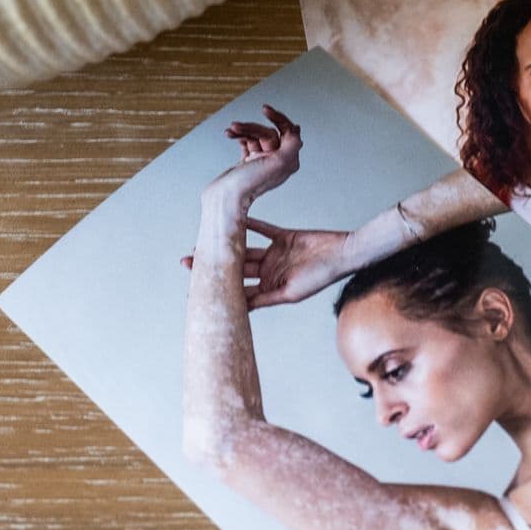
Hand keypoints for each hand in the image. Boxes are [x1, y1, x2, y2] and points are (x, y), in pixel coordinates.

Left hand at [180, 219, 348, 309]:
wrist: (343, 254)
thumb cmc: (321, 277)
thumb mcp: (289, 293)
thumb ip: (264, 298)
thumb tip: (237, 309)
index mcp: (269, 288)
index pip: (238, 290)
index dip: (217, 289)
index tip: (194, 290)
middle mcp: (269, 272)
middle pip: (235, 269)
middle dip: (213, 265)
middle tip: (187, 262)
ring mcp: (276, 255)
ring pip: (245, 249)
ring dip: (227, 245)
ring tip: (204, 241)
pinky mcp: (284, 238)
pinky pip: (263, 229)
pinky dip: (250, 224)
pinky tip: (233, 220)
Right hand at [200, 104, 301, 218]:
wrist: (224, 200)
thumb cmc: (249, 185)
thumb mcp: (280, 162)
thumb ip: (293, 145)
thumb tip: (297, 131)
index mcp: (288, 161)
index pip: (288, 131)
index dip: (278, 118)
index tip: (265, 109)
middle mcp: (276, 162)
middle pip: (268, 133)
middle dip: (252, 127)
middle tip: (237, 125)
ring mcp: (261, 163)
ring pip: (255, 136)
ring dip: (243, 130)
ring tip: (231, 130)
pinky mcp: (247, 163)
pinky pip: (246, 142)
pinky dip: (238, 136)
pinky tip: (230, 135)